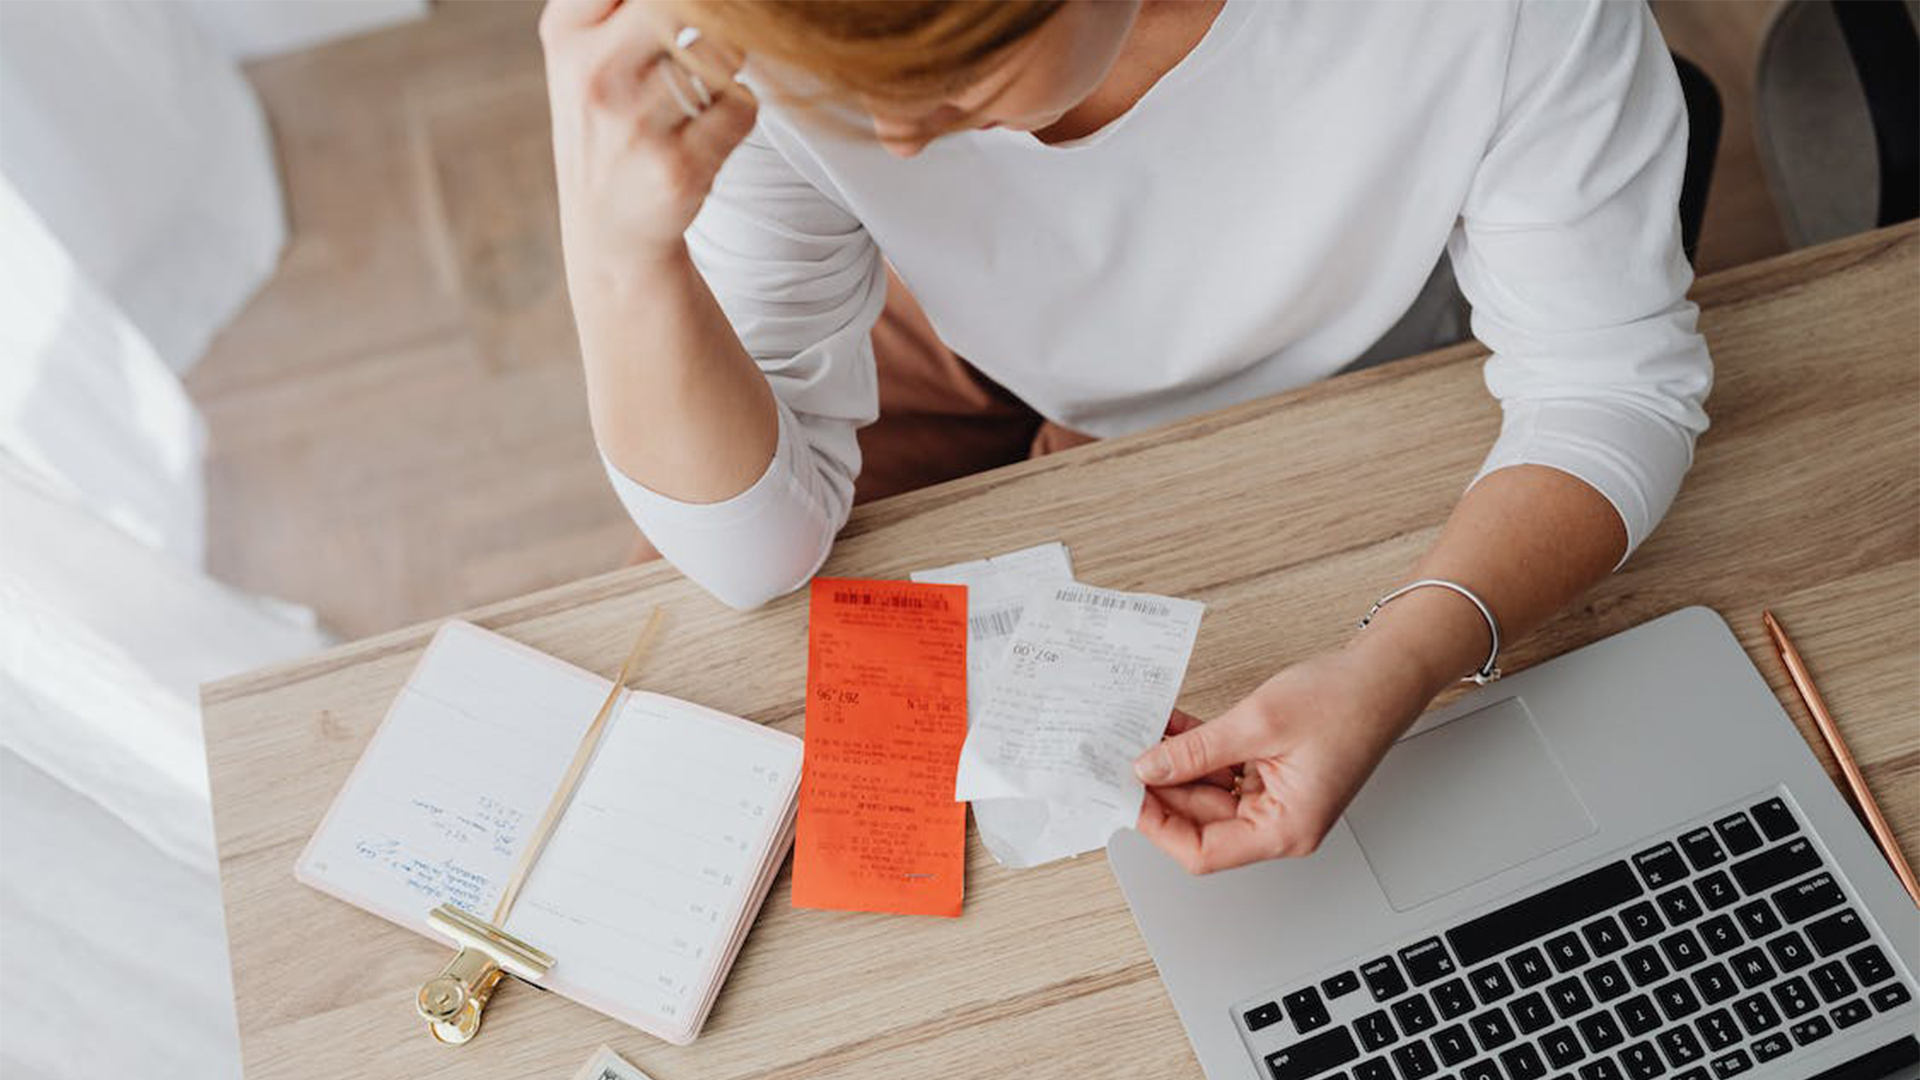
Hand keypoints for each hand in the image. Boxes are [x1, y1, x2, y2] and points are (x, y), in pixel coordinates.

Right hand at [540, 0, 756, 274]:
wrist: (609, 229)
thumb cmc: (605, 121)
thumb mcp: (584, 49)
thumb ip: (621, 3)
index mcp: (567, 32)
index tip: (688, 10)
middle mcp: (595, 74)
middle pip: (685, 3)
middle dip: (713, 13)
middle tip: (714, 31)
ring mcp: (638, 124)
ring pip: (725, 49)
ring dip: (730, 59)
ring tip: (705, 81)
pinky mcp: (681, 166)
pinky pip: (743, 104)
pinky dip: (739, 107)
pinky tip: (710, 124)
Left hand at [1132, 640, 1439, 873]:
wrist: (1388, 673)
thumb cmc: (1347, 701)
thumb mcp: (1257, 723)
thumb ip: (1197, 751)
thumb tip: (1149, 770)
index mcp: (1286, 829)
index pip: (1204, 853)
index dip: (1158, 828)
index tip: (1128, 796)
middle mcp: (1282, 823)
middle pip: (1201, 823)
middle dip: (1160, 788)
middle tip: (1121, 757)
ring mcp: (1277, 799)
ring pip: (1207, 794)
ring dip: (1174, 764)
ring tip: (1142, 735)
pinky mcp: (1274, 774)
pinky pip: (1223, 771)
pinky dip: (1198, 750)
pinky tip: (1171, 727)